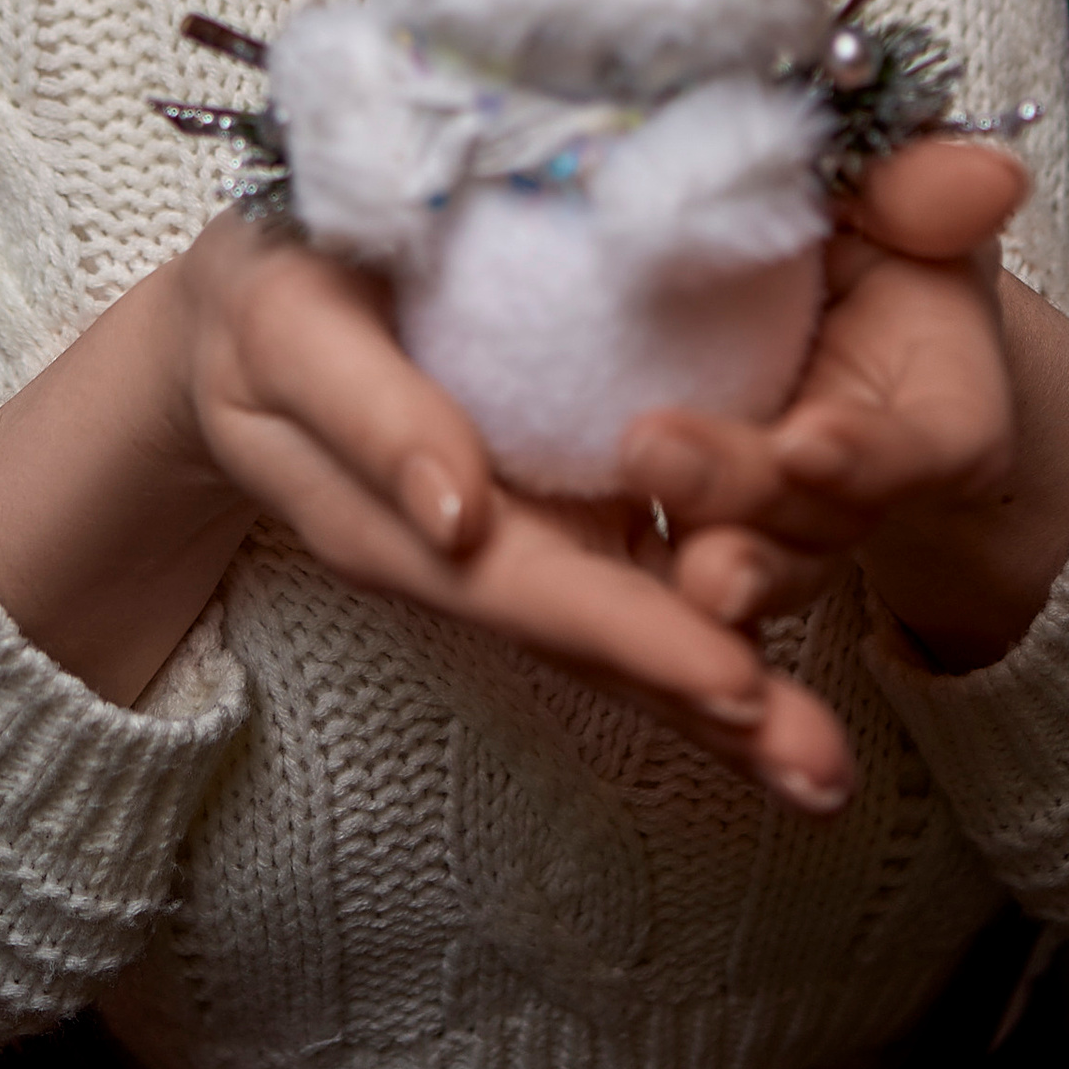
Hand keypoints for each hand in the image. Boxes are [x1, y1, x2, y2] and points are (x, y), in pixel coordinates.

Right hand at [173, 214, 859, 811]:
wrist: (245, 314)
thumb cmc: (268, 299)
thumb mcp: (288, 330)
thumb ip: (368, 413)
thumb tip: (458, 513)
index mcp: (396, 522)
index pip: (527, 589)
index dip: (632, 635)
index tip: (733, 684)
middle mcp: (462, 555)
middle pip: (587, 643)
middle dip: (703, 708)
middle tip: (814, 767)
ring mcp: (506, 547)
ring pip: (615, 633)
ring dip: (719, 709)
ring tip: (823, 769)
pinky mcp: (540, 521)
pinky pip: (622, 585)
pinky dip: (702, 636)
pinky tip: (783, 690)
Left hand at [618, 137, 1068, 673]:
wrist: (821, 287)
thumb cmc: (870, 236)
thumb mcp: (898, 200)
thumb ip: (926, 194)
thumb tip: (988, 179)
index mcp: (938, 414)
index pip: (914, 448)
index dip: (867, 456)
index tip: (810, 445)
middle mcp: (860, 487)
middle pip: (812, 516)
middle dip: (738, 491)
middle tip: (654, 454)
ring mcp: (784, 521)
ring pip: (750, 558)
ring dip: (700, 559)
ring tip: (641, 544)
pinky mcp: (705, 524)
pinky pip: (678, 568)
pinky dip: (643, 584)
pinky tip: (593, 578)